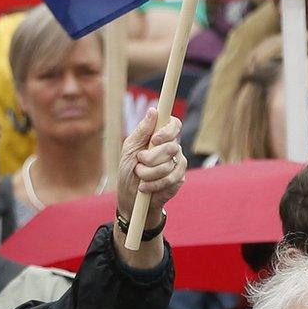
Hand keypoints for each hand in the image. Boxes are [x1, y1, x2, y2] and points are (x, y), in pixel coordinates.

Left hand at [115, 109, 183, 230]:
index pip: (174, 124)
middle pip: (171, 146)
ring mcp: (178, 163)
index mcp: (160, 136)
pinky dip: (153, 184)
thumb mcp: (129, 148)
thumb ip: (142, 131)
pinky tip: (146, 187)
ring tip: (140, 176)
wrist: (131, 197)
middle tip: (139, 162)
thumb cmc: (128, 170)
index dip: (167, 131)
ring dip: (148, 173)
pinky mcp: (179, 179)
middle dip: (150, 158)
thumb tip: (153, 111)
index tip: (154, 140)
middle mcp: (173, 147)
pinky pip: (170, 179)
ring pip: (168, 164)